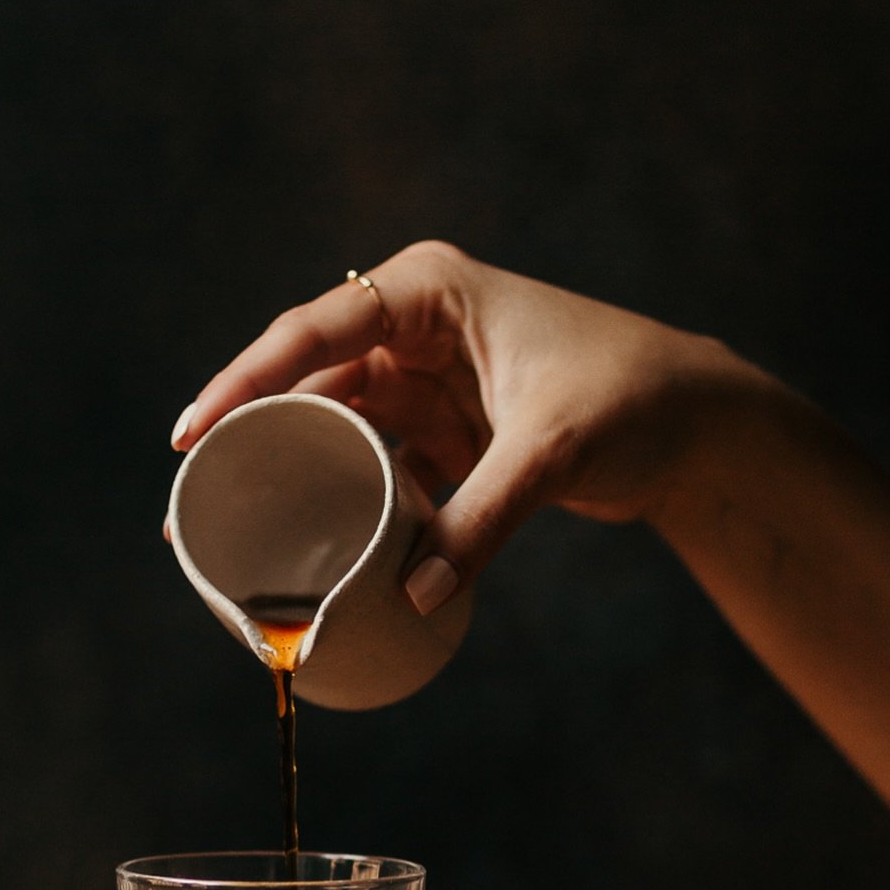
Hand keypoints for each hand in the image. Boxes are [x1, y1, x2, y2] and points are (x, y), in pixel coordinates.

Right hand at [169, 240, 747, 613]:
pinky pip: (371, 464)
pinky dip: (341, 499)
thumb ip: (480, 521)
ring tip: (230, 525)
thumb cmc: (633, 399)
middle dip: (249, 436)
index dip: (244, 383)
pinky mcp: (442, 434)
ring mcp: (425, 383)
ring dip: (288, 472)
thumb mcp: (550, 453)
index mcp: (430, 293)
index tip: (193, 435)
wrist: (699, 426)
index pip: (313, 332)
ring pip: (332, 426)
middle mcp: (415, 328)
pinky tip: (304, 538)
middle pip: (307, 381)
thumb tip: (413, 596)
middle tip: (190, 498)